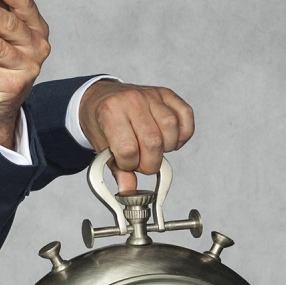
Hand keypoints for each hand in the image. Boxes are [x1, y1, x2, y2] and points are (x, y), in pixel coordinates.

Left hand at [77, 80, 194, 191]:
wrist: (100, 96)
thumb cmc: (101, 122)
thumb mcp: (101, 146)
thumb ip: (117, 169)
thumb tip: (128, 191)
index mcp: (110, 112)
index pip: (128, 149)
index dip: (129, 164)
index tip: (126, 163)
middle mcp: (131, 100)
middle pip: (153, 141)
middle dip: (151, 162)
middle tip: (143, 162)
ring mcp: (150, 94)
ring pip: (171, 127)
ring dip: (167, 147)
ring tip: (155, 149)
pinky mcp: (165, 93)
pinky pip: (185, 114)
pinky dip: (183, 132)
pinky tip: (170, 139)